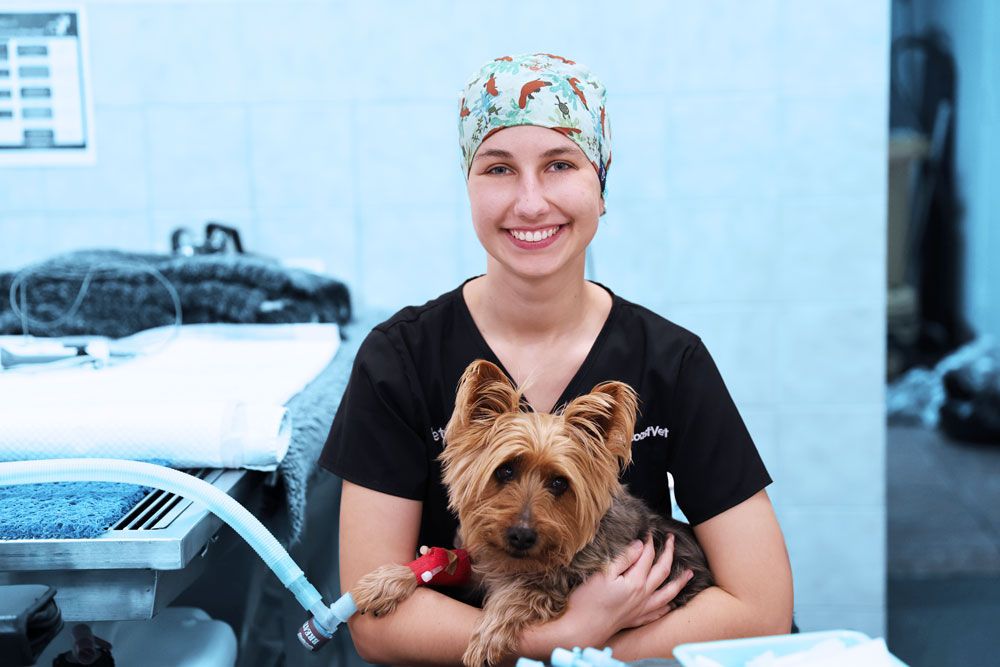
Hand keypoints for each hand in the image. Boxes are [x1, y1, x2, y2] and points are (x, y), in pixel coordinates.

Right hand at [562, 534, 693, 641]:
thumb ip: (624, 558)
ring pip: (667, 594)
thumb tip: (640, 545)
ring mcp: (641, 609)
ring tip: (690, 574)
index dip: (650, 540)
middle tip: (672, 539)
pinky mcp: (635, 619)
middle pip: (662, 571)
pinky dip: (667, 607)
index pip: (647, 555)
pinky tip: (670, 604)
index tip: (649, 529)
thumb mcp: (603, 573)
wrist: (582, 628)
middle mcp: (643, 595)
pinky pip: (657, 613)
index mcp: (635, 581)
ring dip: (680, 582)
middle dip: (669, 553)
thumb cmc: (588, 600)